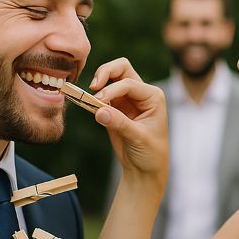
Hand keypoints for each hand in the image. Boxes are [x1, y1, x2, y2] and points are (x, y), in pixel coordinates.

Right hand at [89, 58, 168, 182]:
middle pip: (121, 69)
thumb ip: (119, 123)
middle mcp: (140, 93)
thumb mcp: (138, 138)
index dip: (112, 90)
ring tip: (88, 97)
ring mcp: (126, 99)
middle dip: (105, 72)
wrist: (144, 170)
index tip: (99, 102)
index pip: (129, 83)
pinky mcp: (113, 108)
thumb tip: (99, 111)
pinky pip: (100, 96)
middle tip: (93, 87)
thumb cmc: (150, 153)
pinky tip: (86, 104)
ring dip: (98, 84)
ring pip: (109, 78)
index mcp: (153, 96)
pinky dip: (92, 97)